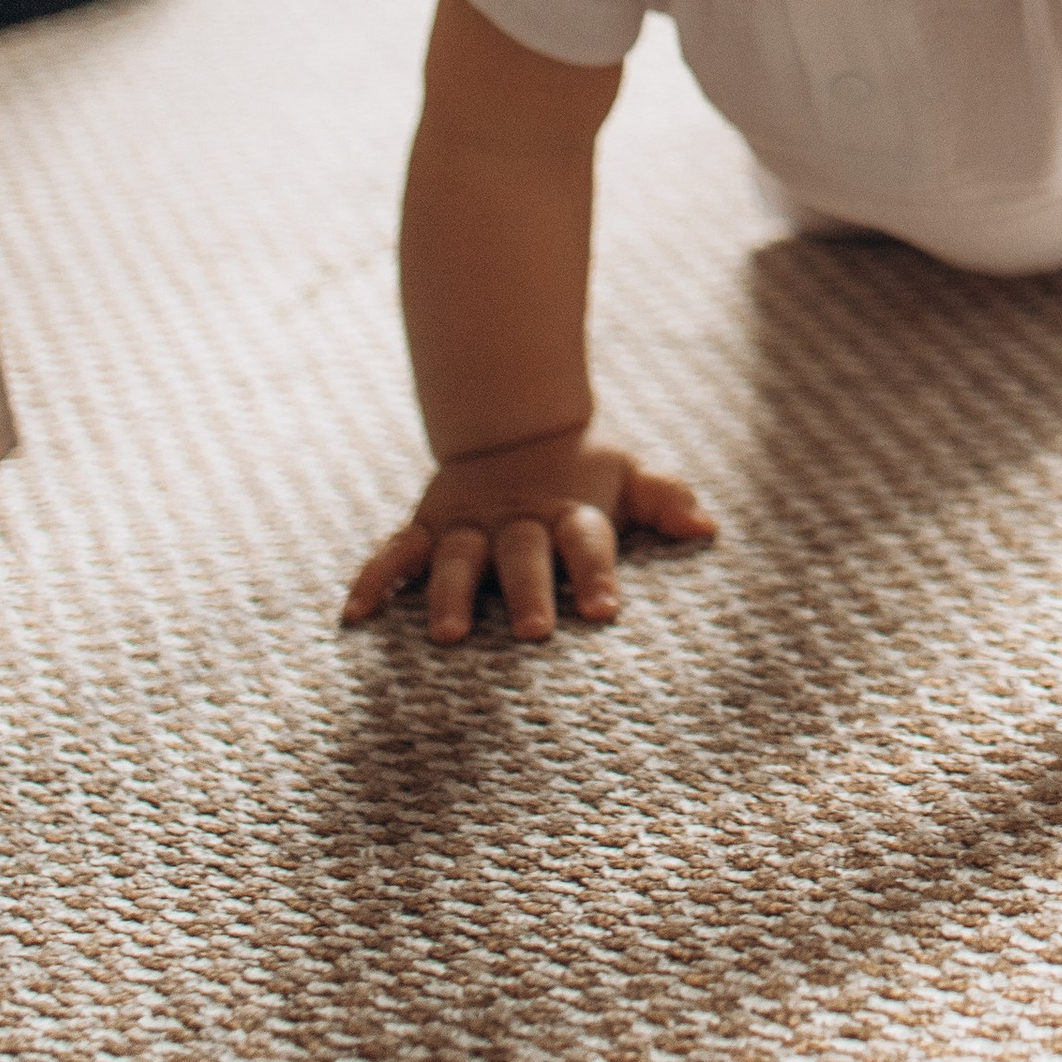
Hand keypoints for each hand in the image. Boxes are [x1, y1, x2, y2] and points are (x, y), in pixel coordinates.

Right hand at [342, 427, 714, 643]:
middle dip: (527, 591)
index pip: (587, 542)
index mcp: (569, 512)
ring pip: (456, 559)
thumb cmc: (583, 472)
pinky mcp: (428, 528)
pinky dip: (374, 579)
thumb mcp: (627, 475)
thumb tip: (706, 526)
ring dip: (451, 595)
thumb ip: (663, 499)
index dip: (596, 572)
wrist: (514, 426)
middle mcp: (517, 521)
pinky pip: (396, 554)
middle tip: (534, 632)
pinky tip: (355, 614)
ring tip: (447, 636)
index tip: (606, 611)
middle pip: (523, 556)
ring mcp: (468, 525)